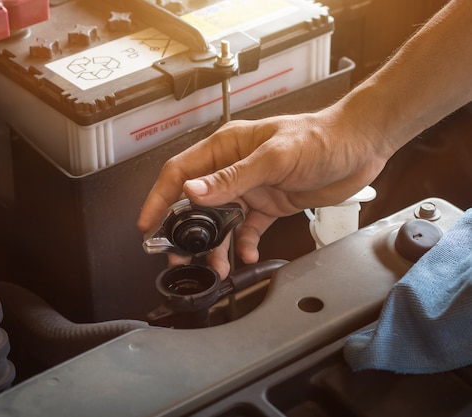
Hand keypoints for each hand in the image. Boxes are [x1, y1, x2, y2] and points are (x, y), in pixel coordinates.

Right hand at [137, 109, 387, 276]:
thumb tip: (191, 192)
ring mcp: (250, 188)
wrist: (360, 146)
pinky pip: (248, 229)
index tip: (147, 225)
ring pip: (221, 221)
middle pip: (196, 203)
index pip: (180, 173)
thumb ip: (232, 177)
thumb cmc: (320, 139)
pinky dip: (244, 244)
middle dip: (185, 231)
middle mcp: (233, 169)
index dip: (159, 198)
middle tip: (178, 256)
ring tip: (214, 267)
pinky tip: (246, 254)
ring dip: (215, 245)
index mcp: (226, 148)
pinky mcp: (269, 204)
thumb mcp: (274, 158)